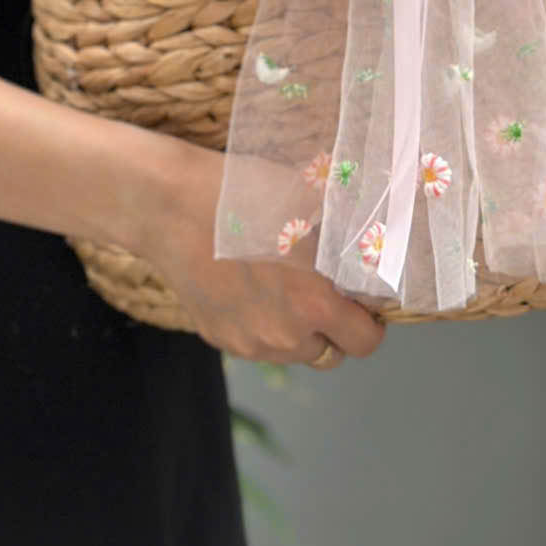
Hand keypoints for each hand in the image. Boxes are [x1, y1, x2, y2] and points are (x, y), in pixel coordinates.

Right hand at [136, 140, 386, 368]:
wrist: (171, 205)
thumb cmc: (242, 193)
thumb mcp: (308, 204)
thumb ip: (345, 238)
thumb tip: (375, 246)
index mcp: (314, 304)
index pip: (365, 341)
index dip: (370, 320)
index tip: (363, 300)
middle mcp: (284, 335)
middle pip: (331, 352)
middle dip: (335, 327)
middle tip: (325, 292)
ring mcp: (249, 343)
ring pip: (294, 351)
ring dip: (299, 330)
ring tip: (282, 285)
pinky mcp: (220, 340)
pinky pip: (257, 343)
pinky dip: (262, 324)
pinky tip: (247, 285)